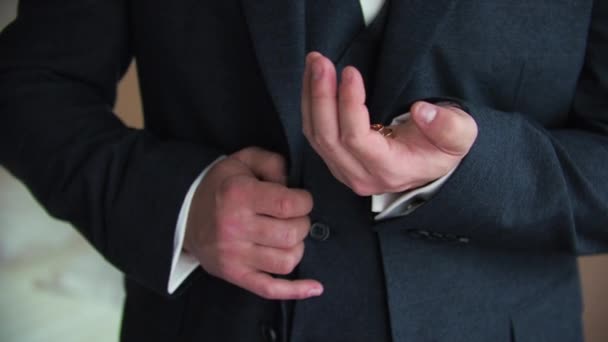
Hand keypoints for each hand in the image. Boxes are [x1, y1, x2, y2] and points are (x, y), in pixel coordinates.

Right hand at [184, 147, 322, 299]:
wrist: (184, 214)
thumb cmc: (222, 186)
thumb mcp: (244, 160)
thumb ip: (273, 162)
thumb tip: (292, 183)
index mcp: (238, 195)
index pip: (289, 205)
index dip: (304, 201)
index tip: (300, 199)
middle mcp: (235, 227)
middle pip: (291, 234)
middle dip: (302, 223)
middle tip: (293, 217)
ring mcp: (234, 255)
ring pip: (286, 261)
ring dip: (296, 248)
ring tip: (287, 236)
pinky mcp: (234, 274)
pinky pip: (270, 289)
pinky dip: (295, 290)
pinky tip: (315, 287)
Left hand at [301, 52, 477, 194]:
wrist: (429, 164)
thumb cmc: (441, 148)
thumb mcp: (459, 136)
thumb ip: (447, 126)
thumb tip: (422, 111)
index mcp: (390, 171)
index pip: (357, 139)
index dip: (349, 105)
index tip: (350, 72)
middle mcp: (360, 176)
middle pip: (328, 138)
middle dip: (321, 96)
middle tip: (321, 62)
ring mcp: (344, 170)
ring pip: (314, 135)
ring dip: (311, 96)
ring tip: (315, 63)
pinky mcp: (335, 160)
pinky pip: (314, 133)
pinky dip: (310, 103)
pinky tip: (312, 79)